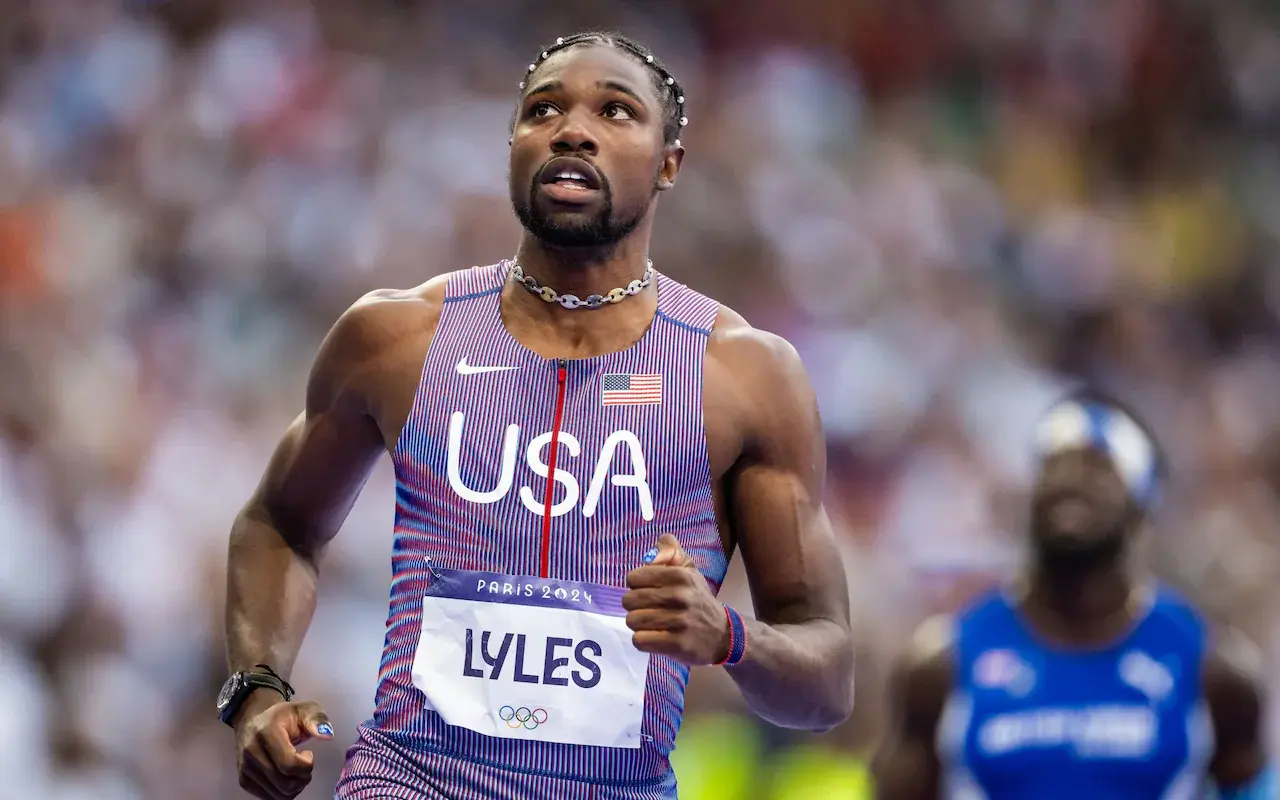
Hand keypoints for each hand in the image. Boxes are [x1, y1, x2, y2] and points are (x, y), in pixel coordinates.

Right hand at [234, 692, 333, 799]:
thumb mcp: (303, 709)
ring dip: (295, 787)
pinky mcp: (243, 779)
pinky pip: (269, 798)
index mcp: (267, 733)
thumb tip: (327, 735)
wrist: (252, 719)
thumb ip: (317, 719)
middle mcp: (252, 752)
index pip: (289, 764)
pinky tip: (285, 776)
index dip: (306, 765)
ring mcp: (245, 768)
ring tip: (295, 770)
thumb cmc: (283, 716)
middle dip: (303, 778)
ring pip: (278, 795)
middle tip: (305, 765)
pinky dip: (283, 792)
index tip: (308, 754)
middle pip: (285, 783)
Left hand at [623, 534, 731, 665]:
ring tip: (652, 623)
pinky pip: (640, 641)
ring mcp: (679, 622)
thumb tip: (651, 554)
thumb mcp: (688, 569)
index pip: (633, 578)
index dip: (637, 585)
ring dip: (638, 624)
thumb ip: (669, 551)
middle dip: (634, 606)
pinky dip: (643, 640)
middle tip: (648, 609)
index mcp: (680, 575)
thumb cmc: (697, 598)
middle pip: (629, 600)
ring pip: (633, 621)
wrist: (722, 635)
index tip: (649, 590)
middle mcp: (680, 596)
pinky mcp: (676, 645)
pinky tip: (655, 637)